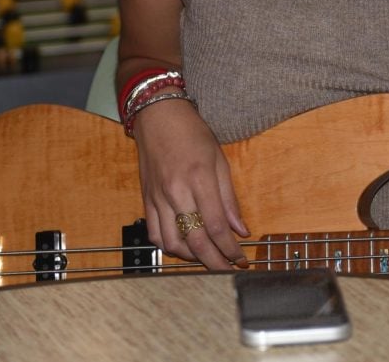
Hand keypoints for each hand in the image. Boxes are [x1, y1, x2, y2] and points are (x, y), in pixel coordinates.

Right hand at [132, 98, 249, 269]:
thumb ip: (229, 199)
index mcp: (199, 180)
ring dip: (192, 259)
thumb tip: (240, 229)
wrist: (158, 117)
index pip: (217, 226)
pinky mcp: (146, 201)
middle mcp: (176, 193)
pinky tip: (184, 248)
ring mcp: (158, 199)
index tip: (241, 260)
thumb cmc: (192, 133)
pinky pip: (154, 235)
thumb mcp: (220, 160)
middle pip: (196, 241)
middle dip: (215, 262)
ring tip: (209, 259)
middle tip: (229, 271)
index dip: (231, 249)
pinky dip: (169, 248)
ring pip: (172, 244)